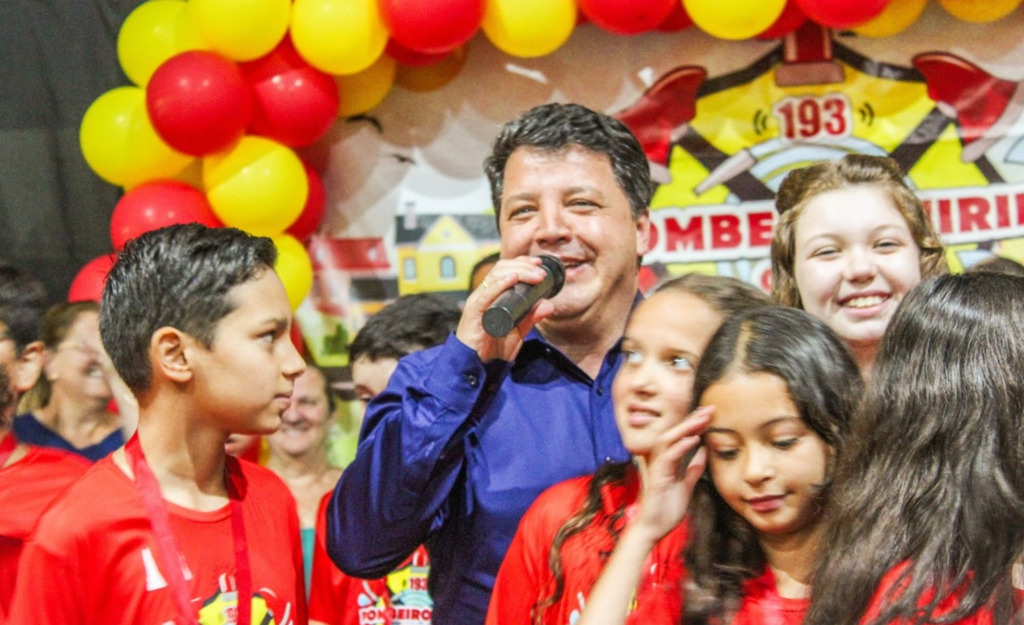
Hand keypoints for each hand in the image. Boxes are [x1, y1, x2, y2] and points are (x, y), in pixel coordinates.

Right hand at [456, 256, 554, 361]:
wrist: (479, 368)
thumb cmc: (494, 349)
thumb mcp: (518, 331)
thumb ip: (531, 318)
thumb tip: (549, 305)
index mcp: (492, 296)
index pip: (505, 270)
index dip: (521, 263)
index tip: (539, 264)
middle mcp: (484, 295)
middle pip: (501, 269)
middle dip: (523, 267)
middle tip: (540, 272)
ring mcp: (478, 302)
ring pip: (495, 277)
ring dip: (517, 272)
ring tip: (534, 275)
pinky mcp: (474, 312)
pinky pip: (486, 295)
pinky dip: (499, 284)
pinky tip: (512, 279)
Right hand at [632, 406, 710, 541]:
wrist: (653, 529)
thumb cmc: (666, 510)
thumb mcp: (686, 487)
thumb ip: (693, 469)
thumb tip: (703, 452)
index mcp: (668, 462)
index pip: (681, 437)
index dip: (694, 424)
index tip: (709, 413)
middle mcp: (660, 460)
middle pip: (674, 433)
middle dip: (692, 420)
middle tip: (709, 409)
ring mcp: (658, 467)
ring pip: (669, 439)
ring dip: (686, 428)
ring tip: (702, 419)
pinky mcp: (657, 476)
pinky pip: (668, 457)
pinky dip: (680, 446)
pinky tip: (693, 439)